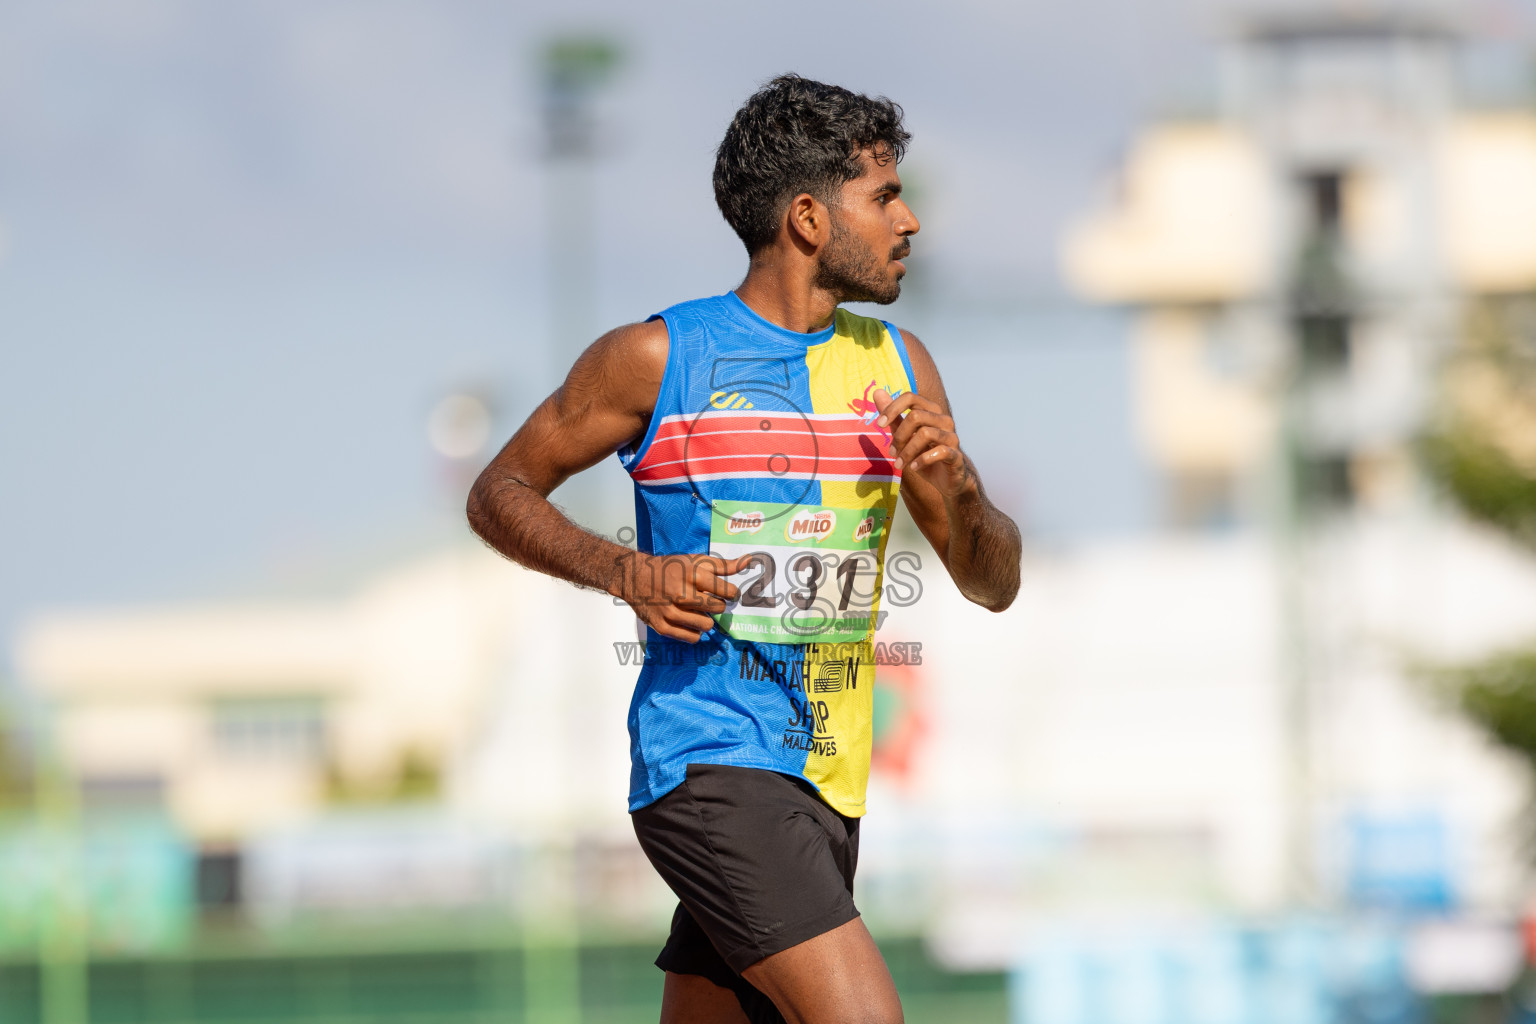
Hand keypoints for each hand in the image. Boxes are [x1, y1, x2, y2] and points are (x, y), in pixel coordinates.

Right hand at [619, 552, 748, 642]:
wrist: (635, 577)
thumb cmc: (669, 568)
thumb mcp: (694, 560)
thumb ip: (722, 565)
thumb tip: (748, 561)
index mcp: (692, 574)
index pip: (727, 591)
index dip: (731, 593)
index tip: (727, 593)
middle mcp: (681, 593)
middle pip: (717, 609)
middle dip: (717, 605)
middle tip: (709, 600)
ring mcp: (670, 612)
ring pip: (706, 625)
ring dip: (705, 619)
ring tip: (696, 610)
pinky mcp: (662, 626)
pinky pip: (692, 637)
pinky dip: (694, 631)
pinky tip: (689, 620)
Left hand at [874, 388, 971, 497]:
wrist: (945, 479)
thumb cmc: (923, 453)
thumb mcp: (904, 435)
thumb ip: (893, 416)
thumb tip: (877, 392)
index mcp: (931, 411)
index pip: (910, 397)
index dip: (892, 408)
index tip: (879, 424)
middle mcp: (944, 420)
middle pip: (916, 416)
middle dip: (899, 436)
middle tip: (892, 452)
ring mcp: (952, 437)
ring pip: (926, 433)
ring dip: (907, 451)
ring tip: (899, 464)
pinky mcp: (956, 455)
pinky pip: (940, 451)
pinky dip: (922, 460)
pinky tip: (914, 468)